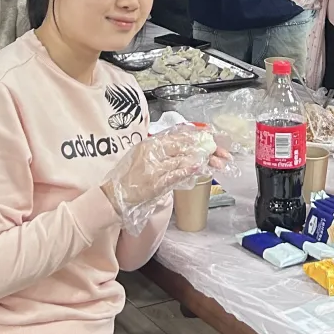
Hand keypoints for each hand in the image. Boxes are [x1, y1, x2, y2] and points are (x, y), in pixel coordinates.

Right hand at [100, 125, 228, 216]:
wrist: (112, 197)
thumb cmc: (127, 180)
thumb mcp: (143, 159)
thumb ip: (162, 154)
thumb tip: (185, 153)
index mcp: (149, 144)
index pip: (177, 136)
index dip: (198, 136)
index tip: (212, 139)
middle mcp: (151, 152)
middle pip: (183, 145)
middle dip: (205, 148)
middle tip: (221, 153)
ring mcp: (153, 167)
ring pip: (181, 159)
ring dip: (201, 159)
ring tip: (216, 160)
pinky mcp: (154, 183)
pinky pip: (173, 175)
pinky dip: (187, 171)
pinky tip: (198, 168)